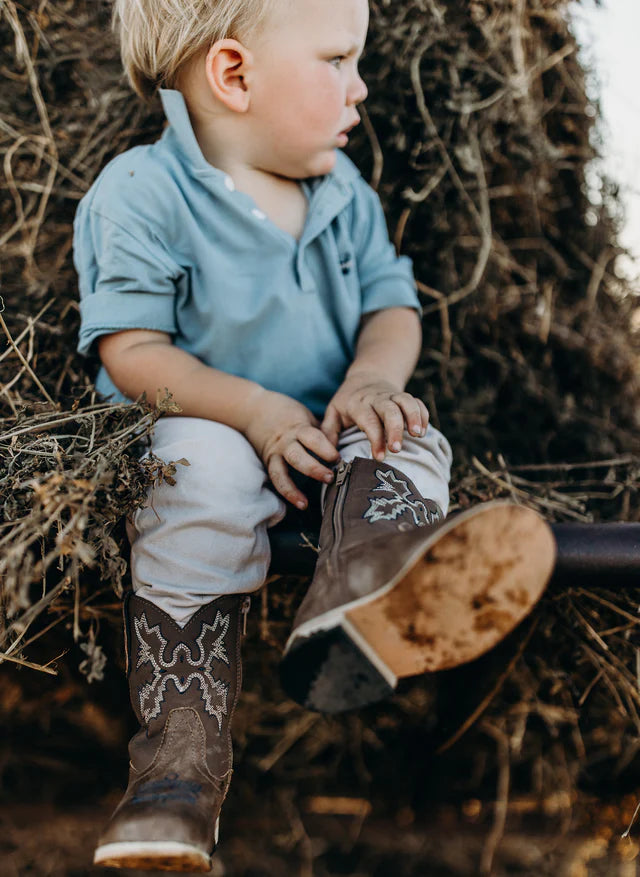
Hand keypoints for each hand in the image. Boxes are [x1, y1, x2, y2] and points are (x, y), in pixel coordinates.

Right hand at [244, 390, 339, 507]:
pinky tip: (298, 504)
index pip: (312, 438)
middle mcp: (285, 442)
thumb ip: (321, 433)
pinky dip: (286, 493)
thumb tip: (345, 447)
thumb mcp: (307, 418)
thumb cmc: (288, 414)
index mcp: (298, 428)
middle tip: (330, 478)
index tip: (337, 458)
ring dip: (292, 489)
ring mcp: (274, 454)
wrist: (254, 409)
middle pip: (297, 456)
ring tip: (304, 503)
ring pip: (280, 472)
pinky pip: (275, 479)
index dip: (325, 448)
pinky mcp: (267, 463)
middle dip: (313, 469)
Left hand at [321, 371, 428, 460]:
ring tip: (418, 435)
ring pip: (406, 402)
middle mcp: (376, 398)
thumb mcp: (333, 412)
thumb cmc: (347, 401)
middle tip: (397, 449)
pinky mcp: (404, 396)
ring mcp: (392, 396)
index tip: (379, 457)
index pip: (368, 420)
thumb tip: (327, 456)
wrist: (366, 377)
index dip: (375, 438)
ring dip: (414, 417)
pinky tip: (424, 430)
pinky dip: (422, 414)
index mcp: (358, 404)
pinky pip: (417, 402)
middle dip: (395, 429)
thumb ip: (328, 432)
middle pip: (389, 410)